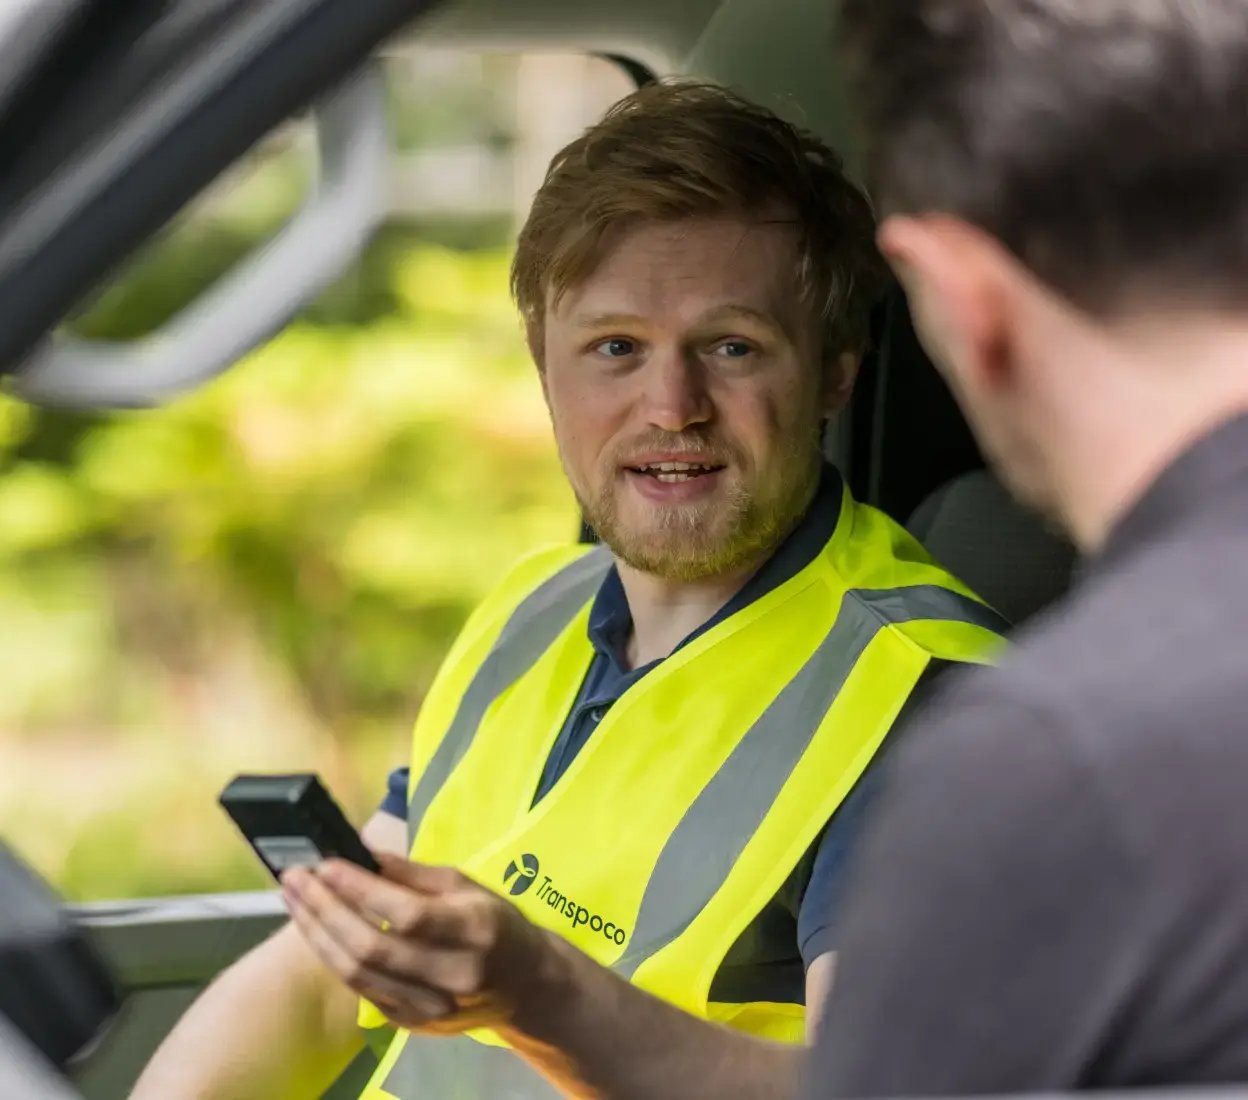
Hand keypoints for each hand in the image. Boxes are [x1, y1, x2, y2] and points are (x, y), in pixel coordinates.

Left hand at [281, 854, 562, 1033]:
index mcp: (474, 929)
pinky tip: (317, 929)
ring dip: (318, 933)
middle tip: (295, 877)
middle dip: (325, 909)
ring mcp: (430, 1006)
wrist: (523, 986)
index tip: (325, 864)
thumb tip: (363, 853)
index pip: (406, 913)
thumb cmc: (495, 923)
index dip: (360, 889)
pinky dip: (334, 957)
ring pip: (357, 973)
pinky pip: (361, 989)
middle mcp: (452, 974)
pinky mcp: (411, 1024)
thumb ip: (414, 873)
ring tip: (294, 899)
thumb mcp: (467, 885)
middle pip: (372, 946)